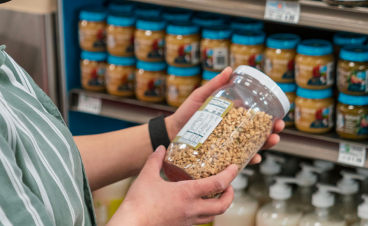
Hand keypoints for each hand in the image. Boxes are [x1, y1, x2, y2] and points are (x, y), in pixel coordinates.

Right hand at [110, 146, 238, 225]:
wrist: (132, 225)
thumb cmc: (138, 203)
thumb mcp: (146, 176)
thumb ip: (155, 160)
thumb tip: (161, 148)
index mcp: (187, 194)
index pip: (217, 185)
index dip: (229, 175)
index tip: (235, 167)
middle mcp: (191, 209)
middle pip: (222, 206)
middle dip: (230, 195)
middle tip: (229, 186)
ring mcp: (187, 221)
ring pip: (212, 216)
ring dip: (218, 205)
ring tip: (216, 195)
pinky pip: (199, 221)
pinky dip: (203, 212)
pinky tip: (195, 205)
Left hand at [164, 67, 284, 164]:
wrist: (171, 131)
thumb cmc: (187, 113)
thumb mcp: (201, 96)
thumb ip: (214, 85)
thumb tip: (229, 69)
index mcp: (233, 117)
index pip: (256, 118)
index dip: (270, 118)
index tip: (279, 116)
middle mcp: (234, 132)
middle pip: (259, 133)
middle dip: (273, 132)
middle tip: (279, 129)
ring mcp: (229, 145)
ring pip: (253, 146)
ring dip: (266, 145)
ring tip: (272, 141)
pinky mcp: (222, 156)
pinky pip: (238, 159)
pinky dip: (248, 159)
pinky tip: (254, 157)